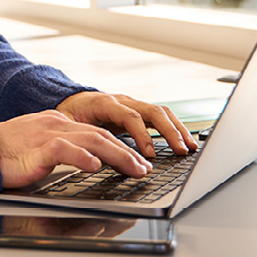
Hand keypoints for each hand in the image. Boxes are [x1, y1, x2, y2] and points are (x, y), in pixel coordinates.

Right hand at [0, 110, 153, 189]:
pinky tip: (95, 166)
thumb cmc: (6, 154)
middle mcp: (57, 125)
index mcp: (58, 123)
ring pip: (91, 140)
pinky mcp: (36, 149)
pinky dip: (82, 157)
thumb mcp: (40, 148)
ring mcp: (47, 135)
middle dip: (127, 153)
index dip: (121, 147)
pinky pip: (64, 150)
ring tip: (133, 169)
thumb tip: (88, 162)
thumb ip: (62, 151)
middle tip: (144, 168)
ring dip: (117, 156)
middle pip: (100, 135)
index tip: (137, 161)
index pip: (97, 132)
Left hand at [55, 91, 197, 160]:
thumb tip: (85, 156)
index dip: (142, 135)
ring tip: (190, 148)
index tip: (149, 154)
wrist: (71, 100)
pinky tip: (184, 143)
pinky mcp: (139, 111)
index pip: (130, 117)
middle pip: (152, 111)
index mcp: (105, 103)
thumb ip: (77, 137)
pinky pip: (161, 117)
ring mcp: (133, 104)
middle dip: (169, 132)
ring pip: (161, 112)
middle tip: (181, 151)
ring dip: (178, 129)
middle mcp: (123, 101)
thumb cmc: (69, 114)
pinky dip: (175, 128)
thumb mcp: (67, 125)